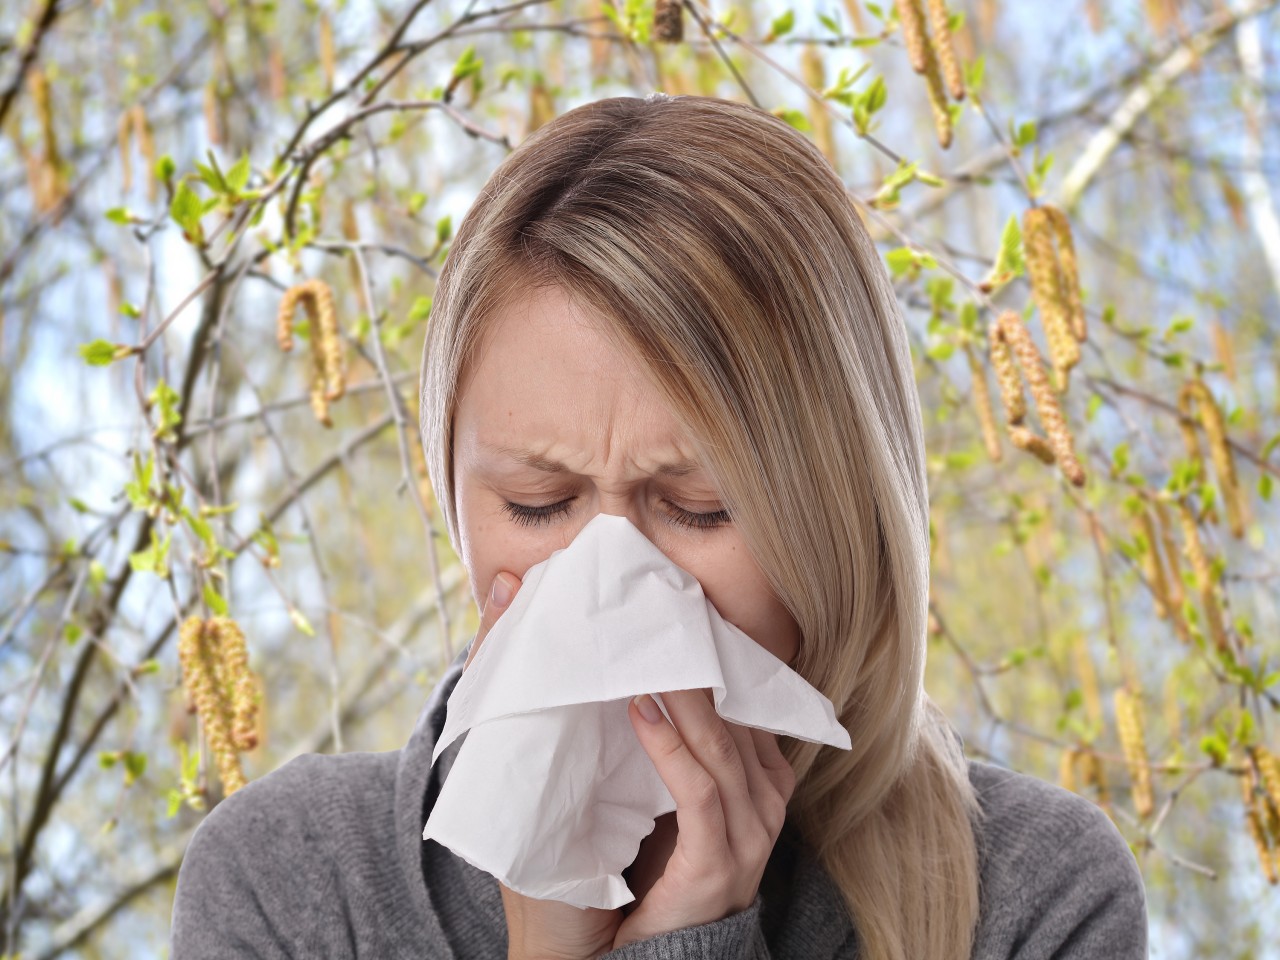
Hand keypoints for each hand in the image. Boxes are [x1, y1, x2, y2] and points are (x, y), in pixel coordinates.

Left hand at [466, 571, 795, 958]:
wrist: (608, 957)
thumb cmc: (622, 866)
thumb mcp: (640, 787)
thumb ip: (645, 728)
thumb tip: (618, 654)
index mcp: (752, 783)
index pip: (743, 705)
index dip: (714, 658)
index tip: (678, 611)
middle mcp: (762, 805)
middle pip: (737, 717)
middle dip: (699, 664)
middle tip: (658, 611)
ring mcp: (747, 838)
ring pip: (722, 749)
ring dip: (684, 697)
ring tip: (645, 653)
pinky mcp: (718, 866)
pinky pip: (701, 794)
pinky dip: (671, 749)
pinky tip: (640, 712)